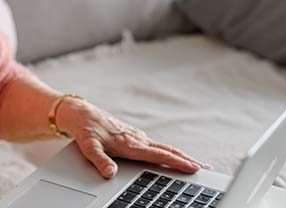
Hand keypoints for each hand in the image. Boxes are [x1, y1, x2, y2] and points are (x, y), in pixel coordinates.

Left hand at [56, 97, 206, 178]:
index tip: (194, 168)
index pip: (159, 155)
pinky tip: (171, 157)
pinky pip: (155, 146)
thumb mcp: (87, 146)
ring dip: (180, 156)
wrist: (79, 113)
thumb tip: (110, 173)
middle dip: (186, 159)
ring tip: (195, 164)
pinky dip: (168, 152)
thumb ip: (99, 160)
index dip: (177, 162)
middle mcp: (136, 139)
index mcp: (130, 143)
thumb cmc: (84, 129)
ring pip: (162, 147)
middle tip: (205, 168)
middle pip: (167, 150)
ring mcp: (136, 137)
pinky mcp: (133, 136)